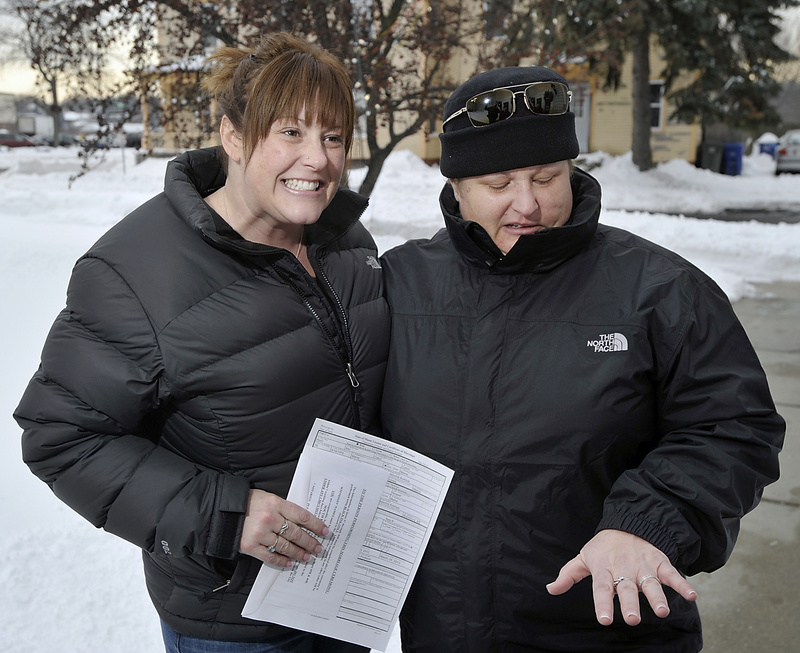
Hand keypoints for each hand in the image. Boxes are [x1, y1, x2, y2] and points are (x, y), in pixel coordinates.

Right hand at [239, 489, 329, 567]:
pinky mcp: (251, 546)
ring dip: (299, 553)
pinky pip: (270, 556)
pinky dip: (281, 561)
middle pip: (296, 533)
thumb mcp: (268, 498)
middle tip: (318, 548)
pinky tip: (290, 563)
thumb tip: (303, 522)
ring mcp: (260, 533)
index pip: (302, 516)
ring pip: (286, 546)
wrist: (223, 510)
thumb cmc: (248, 502)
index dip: (316, 525)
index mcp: (276, 503)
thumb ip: (284, 509)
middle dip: (310, 542)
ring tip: (307, 557)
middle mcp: (270, 518)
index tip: (325, 531)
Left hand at [546, 529, 696, 625]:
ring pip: (650, 583)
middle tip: (631, 619)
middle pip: (627, 588)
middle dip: (630, 603)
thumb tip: (550, 589)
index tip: (604, 620)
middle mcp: (624, 569)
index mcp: (604, 569)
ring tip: (662, 611)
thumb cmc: (603, 547)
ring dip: (657, 597)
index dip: (603, 604)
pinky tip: (692, 595)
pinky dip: (682, 584)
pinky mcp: (659, 563)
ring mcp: (643, 566)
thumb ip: (569, 575)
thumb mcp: (584, 557)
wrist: (628, 523)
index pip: (602, 588)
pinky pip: (672, 574)